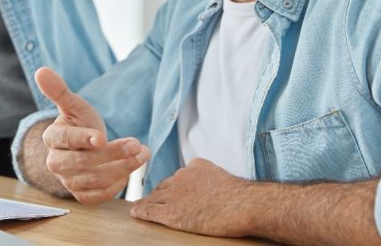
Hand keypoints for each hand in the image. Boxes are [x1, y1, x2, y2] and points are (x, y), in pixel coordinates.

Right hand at [35, 67, 149, 203]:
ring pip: (94, 180)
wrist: (85, 146)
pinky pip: (99, 195)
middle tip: (137, 144)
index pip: (65, 140)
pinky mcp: (82, 195)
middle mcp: (56, 163)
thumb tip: (41, 70)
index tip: (102, 137)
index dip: (83, 139)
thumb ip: (59, 90)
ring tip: (142, 154)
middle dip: (113, 153)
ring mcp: (68, 181)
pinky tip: (130, 171)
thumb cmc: (80, 123)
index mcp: (52, 138)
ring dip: (122, 168)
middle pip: (83, 162)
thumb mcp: (74, 105)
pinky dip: (117, 185)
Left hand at [130, 158, 255, 236]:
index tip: (169, 191)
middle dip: (158, 193)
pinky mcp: (172, 213)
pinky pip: (151, 211)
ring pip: (155, 198)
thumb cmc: (242, 197)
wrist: (244, 205)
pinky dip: (142, 211)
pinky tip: (136, 213)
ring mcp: (176, 195)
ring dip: (147, 202)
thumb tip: (213, 187)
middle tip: (151, 199)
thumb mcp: (224, 178)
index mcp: (195, 167)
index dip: (173, 186)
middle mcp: (182, 177)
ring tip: (139, 206)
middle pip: (164, 186)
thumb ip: (211, 179)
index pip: (178, 176)